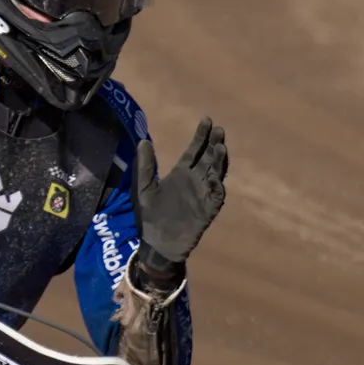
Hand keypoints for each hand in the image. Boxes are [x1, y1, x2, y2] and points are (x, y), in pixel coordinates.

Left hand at [132, 116, 228, 286]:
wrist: (157, 244)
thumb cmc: (149, 218)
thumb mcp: (143, 189)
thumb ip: (144, 166)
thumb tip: (142, 140)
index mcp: (180, 174)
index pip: (194, 150)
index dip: (201, 136)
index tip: (207, 120)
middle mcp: (194, 181)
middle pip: (208, 158)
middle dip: (214, 144)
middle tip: (219, 130)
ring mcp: (203, 194)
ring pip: (216, 173)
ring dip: (220, 161)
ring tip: (221, 147)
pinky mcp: (208, 210)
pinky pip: (216, 195)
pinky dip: (217, 185)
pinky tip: (214, 175)